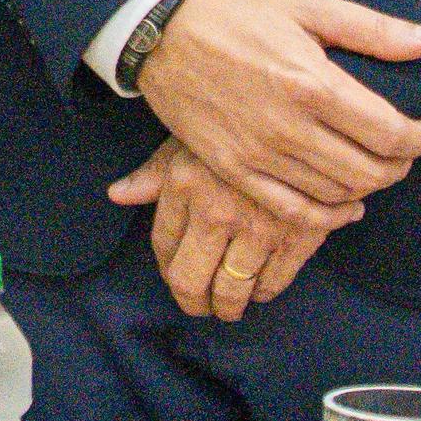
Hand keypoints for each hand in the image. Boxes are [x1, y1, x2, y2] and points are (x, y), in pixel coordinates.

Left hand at [110, 135, 354, 320]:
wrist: (304, 114)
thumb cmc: (237, 124)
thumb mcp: (189, 138)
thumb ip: (153, 174)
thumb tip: (117, 196)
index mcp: (184, 184)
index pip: (163, 246)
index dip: (166, 269)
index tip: (174, 275)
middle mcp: (216, 211)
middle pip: (191, 280)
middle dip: (193, 302)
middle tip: (199, 306)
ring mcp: (259, 226)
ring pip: (233, 290)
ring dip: (228, 306)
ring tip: (228, 306)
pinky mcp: (299, 234)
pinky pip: (275, 282)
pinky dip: (264, 292)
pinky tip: (259, 287)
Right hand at [134, 0, 420, 221]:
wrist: (159, 30)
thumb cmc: (236, 11)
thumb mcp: (307, 5)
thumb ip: (374, 30)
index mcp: (312, 82)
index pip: (389, 133)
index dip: (417, 138)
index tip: (420, 130)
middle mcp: (288, 126)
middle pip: (369, 171)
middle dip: (397, 166)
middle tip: (400, 152)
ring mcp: (258, 154)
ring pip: (337, 193)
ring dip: (366, 187)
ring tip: (370, 166)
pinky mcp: (233, 169)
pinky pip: (293, 210)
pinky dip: (327, 215)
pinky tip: (342, 204)